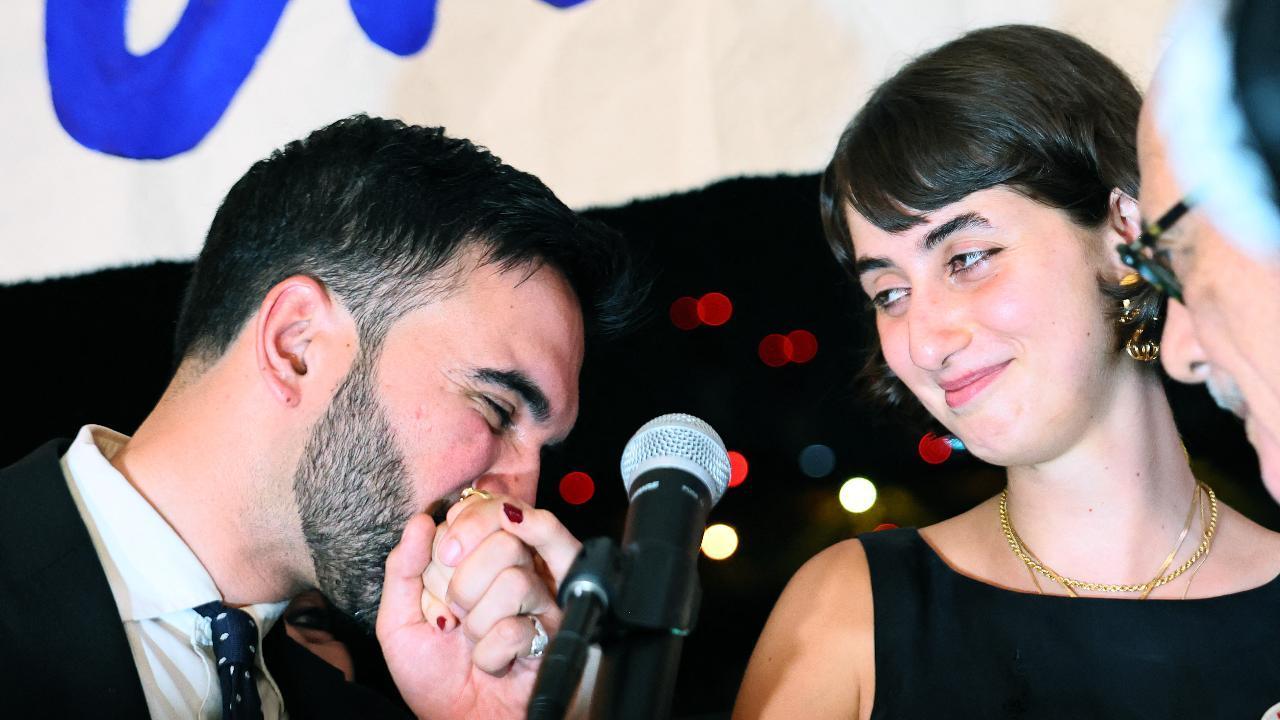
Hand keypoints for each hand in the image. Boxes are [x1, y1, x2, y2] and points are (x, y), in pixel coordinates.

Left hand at [376, 496, 581, 719]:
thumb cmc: (434, 676)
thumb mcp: (400, 621)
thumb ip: (403, 568)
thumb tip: (421, 520)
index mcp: (482, 558)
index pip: (488, 508)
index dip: (466, 526)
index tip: (444, 555)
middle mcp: (518, 571)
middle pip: (506, 539)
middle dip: (465, 582)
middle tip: (455, 611)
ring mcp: (541, 602)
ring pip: (515, 580)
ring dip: (479, 623)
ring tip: (474, 641)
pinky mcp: (554, 635)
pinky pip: (518, 628)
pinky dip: (491, 654)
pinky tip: (493, 663)